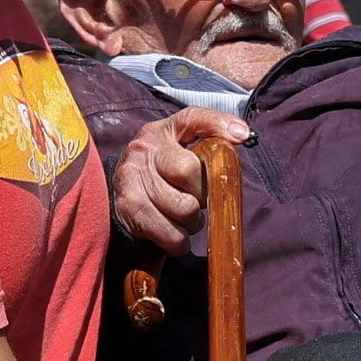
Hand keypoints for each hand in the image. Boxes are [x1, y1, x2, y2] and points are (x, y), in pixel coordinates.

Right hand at [105, 105, 232, 256]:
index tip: (242, 135)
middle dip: (201, 193)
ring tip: (181, 216)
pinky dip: (179, 241)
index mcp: (163, 130)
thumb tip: (242, 134)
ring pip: (185, 209)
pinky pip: (173, 235)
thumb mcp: (180, 151)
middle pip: (190, 171)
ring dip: (192, 222)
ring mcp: (133, 177)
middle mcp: (144, 148)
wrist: (117, 198)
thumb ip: (209, 141)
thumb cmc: (162, 175)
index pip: (193, 119)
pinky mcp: (128, 207)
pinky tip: (171, 230)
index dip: (219, 124)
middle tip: (194, 199)